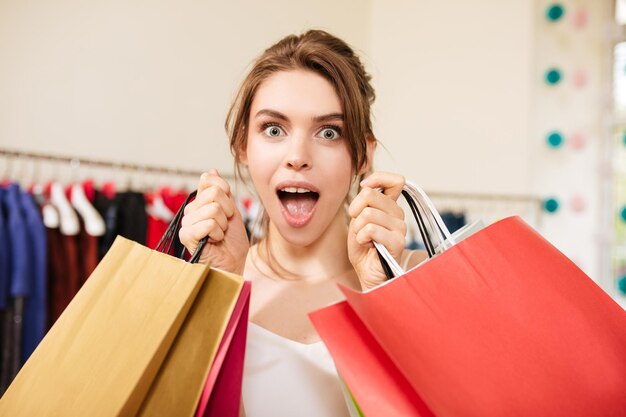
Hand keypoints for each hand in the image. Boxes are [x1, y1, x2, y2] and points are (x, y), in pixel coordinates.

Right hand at [179, 169, 249, 273]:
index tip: (229, 210)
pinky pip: (209, 223)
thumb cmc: (232, 241)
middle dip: (228, 210)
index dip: (226, 192)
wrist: (233, 263)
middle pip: (214, 193)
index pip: (208, 180)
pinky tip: (215, 241)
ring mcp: (186, 223)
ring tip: (220, 234)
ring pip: (213, 209)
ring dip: (223, 224)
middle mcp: (190, 210)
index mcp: (199, 202)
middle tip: (225, 225)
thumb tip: (211, 170)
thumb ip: (222, 192)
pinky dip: (218, 233)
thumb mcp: (231, 211)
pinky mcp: (186, 236)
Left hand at [347, 172, 405, 290]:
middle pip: (370, 195)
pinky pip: (371, 229)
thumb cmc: (363, 249)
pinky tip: (367, 245)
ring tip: (363, 239)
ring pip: (367, 214)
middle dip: (355, 210)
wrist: (367, 274)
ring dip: (357, 228)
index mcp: (390, 207)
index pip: (395, 181)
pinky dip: (361, 237)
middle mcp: (398, 214)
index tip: (363, 188)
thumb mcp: (357, 220)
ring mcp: (400, 228)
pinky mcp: (397, 242)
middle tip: (357, 226)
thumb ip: (363, 203)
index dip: (377, 178)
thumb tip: (366, 186)